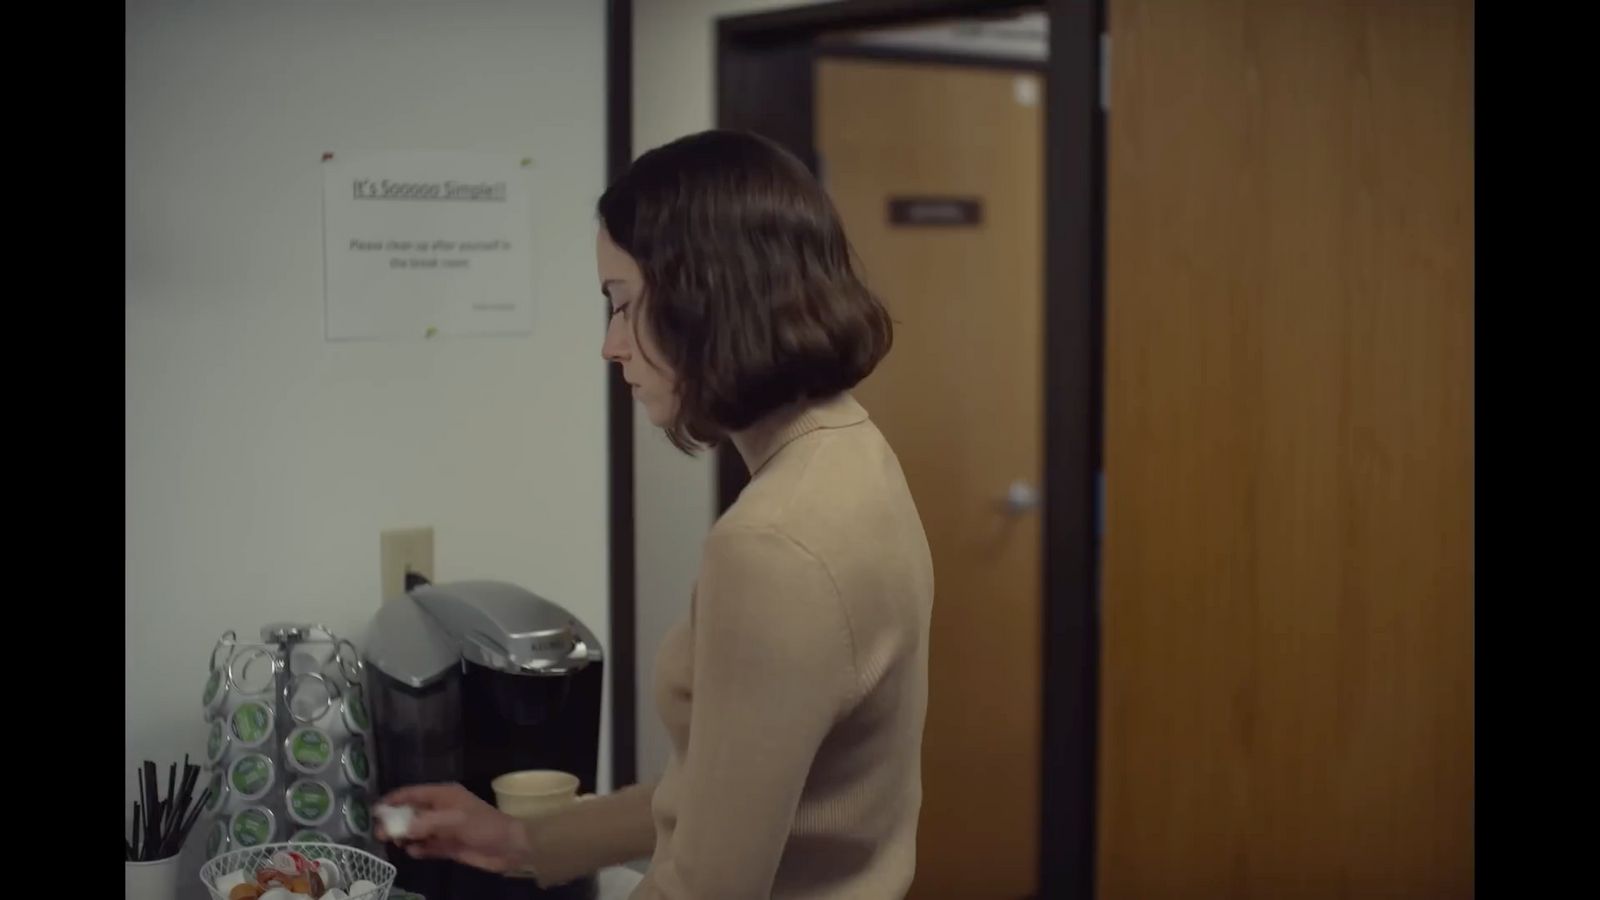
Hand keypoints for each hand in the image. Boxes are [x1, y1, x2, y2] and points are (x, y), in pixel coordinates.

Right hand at [375, 783, 529, 874]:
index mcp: (443, 795)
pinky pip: (427, 846)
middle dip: (395, 821)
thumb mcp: (453, 821)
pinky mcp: (448, 846)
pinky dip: (419, 848)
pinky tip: (413, 852)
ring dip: (405, 836)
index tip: (374, 811)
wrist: (508, 847)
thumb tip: (398, 829)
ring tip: (394, 843)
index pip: (412, 793)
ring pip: (417, 830)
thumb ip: (424, 824)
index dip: (393, 800)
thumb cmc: (482, 826)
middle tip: (379, 834)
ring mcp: (444, 828)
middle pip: (411, 813)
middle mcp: (441, 809)